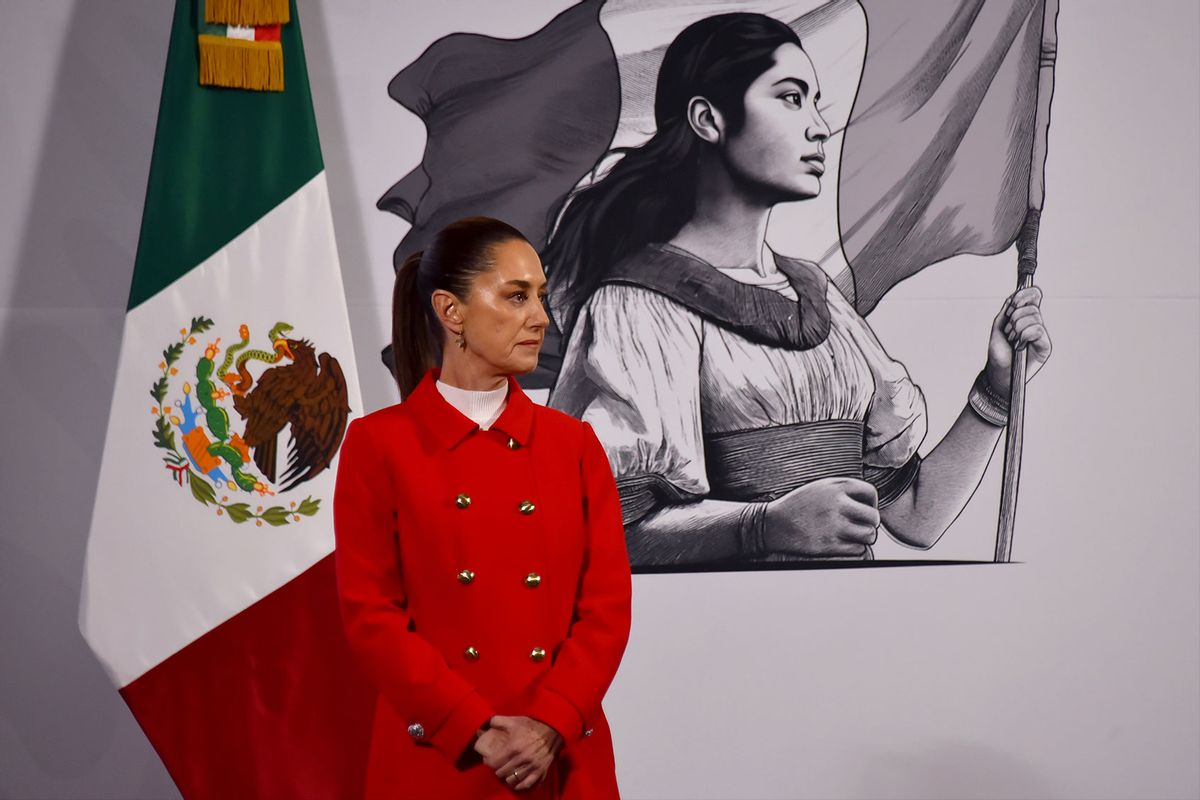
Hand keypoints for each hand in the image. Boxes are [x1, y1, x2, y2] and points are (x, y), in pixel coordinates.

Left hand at [474, 715, 560, 790]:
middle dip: (497, 769)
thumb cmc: (532, 725)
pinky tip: (517, 783)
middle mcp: (521, 759)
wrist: (552, 729)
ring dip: (507, 777)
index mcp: (513, 747)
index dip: (488, 762)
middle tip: (498, 766)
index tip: (488, 759)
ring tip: (506, 773)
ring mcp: (531, 766)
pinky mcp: (540, 770)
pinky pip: (527, 784)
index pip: (494, 762)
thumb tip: (487, 723)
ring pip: (512, 780)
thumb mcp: (514, 721)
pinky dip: (520, 785)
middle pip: (501, 773)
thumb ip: (498, 721)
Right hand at [762, 477, 879, 557]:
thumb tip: (870, 504)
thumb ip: (844, 490)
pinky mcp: (828, 544)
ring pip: (868, 535)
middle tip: (860, 526)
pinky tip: (843, 544)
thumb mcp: (820, 487)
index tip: (864, 509)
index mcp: (836, 486)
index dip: (872, 503)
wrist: (772, 524)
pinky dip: (854, 549)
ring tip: (853, 536)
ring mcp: (833, 525)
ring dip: (864, 537)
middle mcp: (837, 504)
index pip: (870, 492)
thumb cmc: (798, 505)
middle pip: (873, 517)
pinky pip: (857, 549)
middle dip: (870, 523)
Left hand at [985, 286, 1051, 394]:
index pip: (1034, 296)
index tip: (1014, 302)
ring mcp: (1041, 334)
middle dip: (1014, 318)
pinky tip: (1020, 345)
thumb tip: (1015, 295)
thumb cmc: (998, 352)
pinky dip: (1024, 335)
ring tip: (1012, 340)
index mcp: (1025, 316)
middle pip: (1031, 306)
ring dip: (1017, 329)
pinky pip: (1038, 330)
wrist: (999, 371)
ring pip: (1034, 317)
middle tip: (1008, 331)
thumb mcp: (999, 326)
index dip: (1025, 294)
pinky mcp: (1045, 345)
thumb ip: (1007, 309)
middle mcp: (1035, 323)